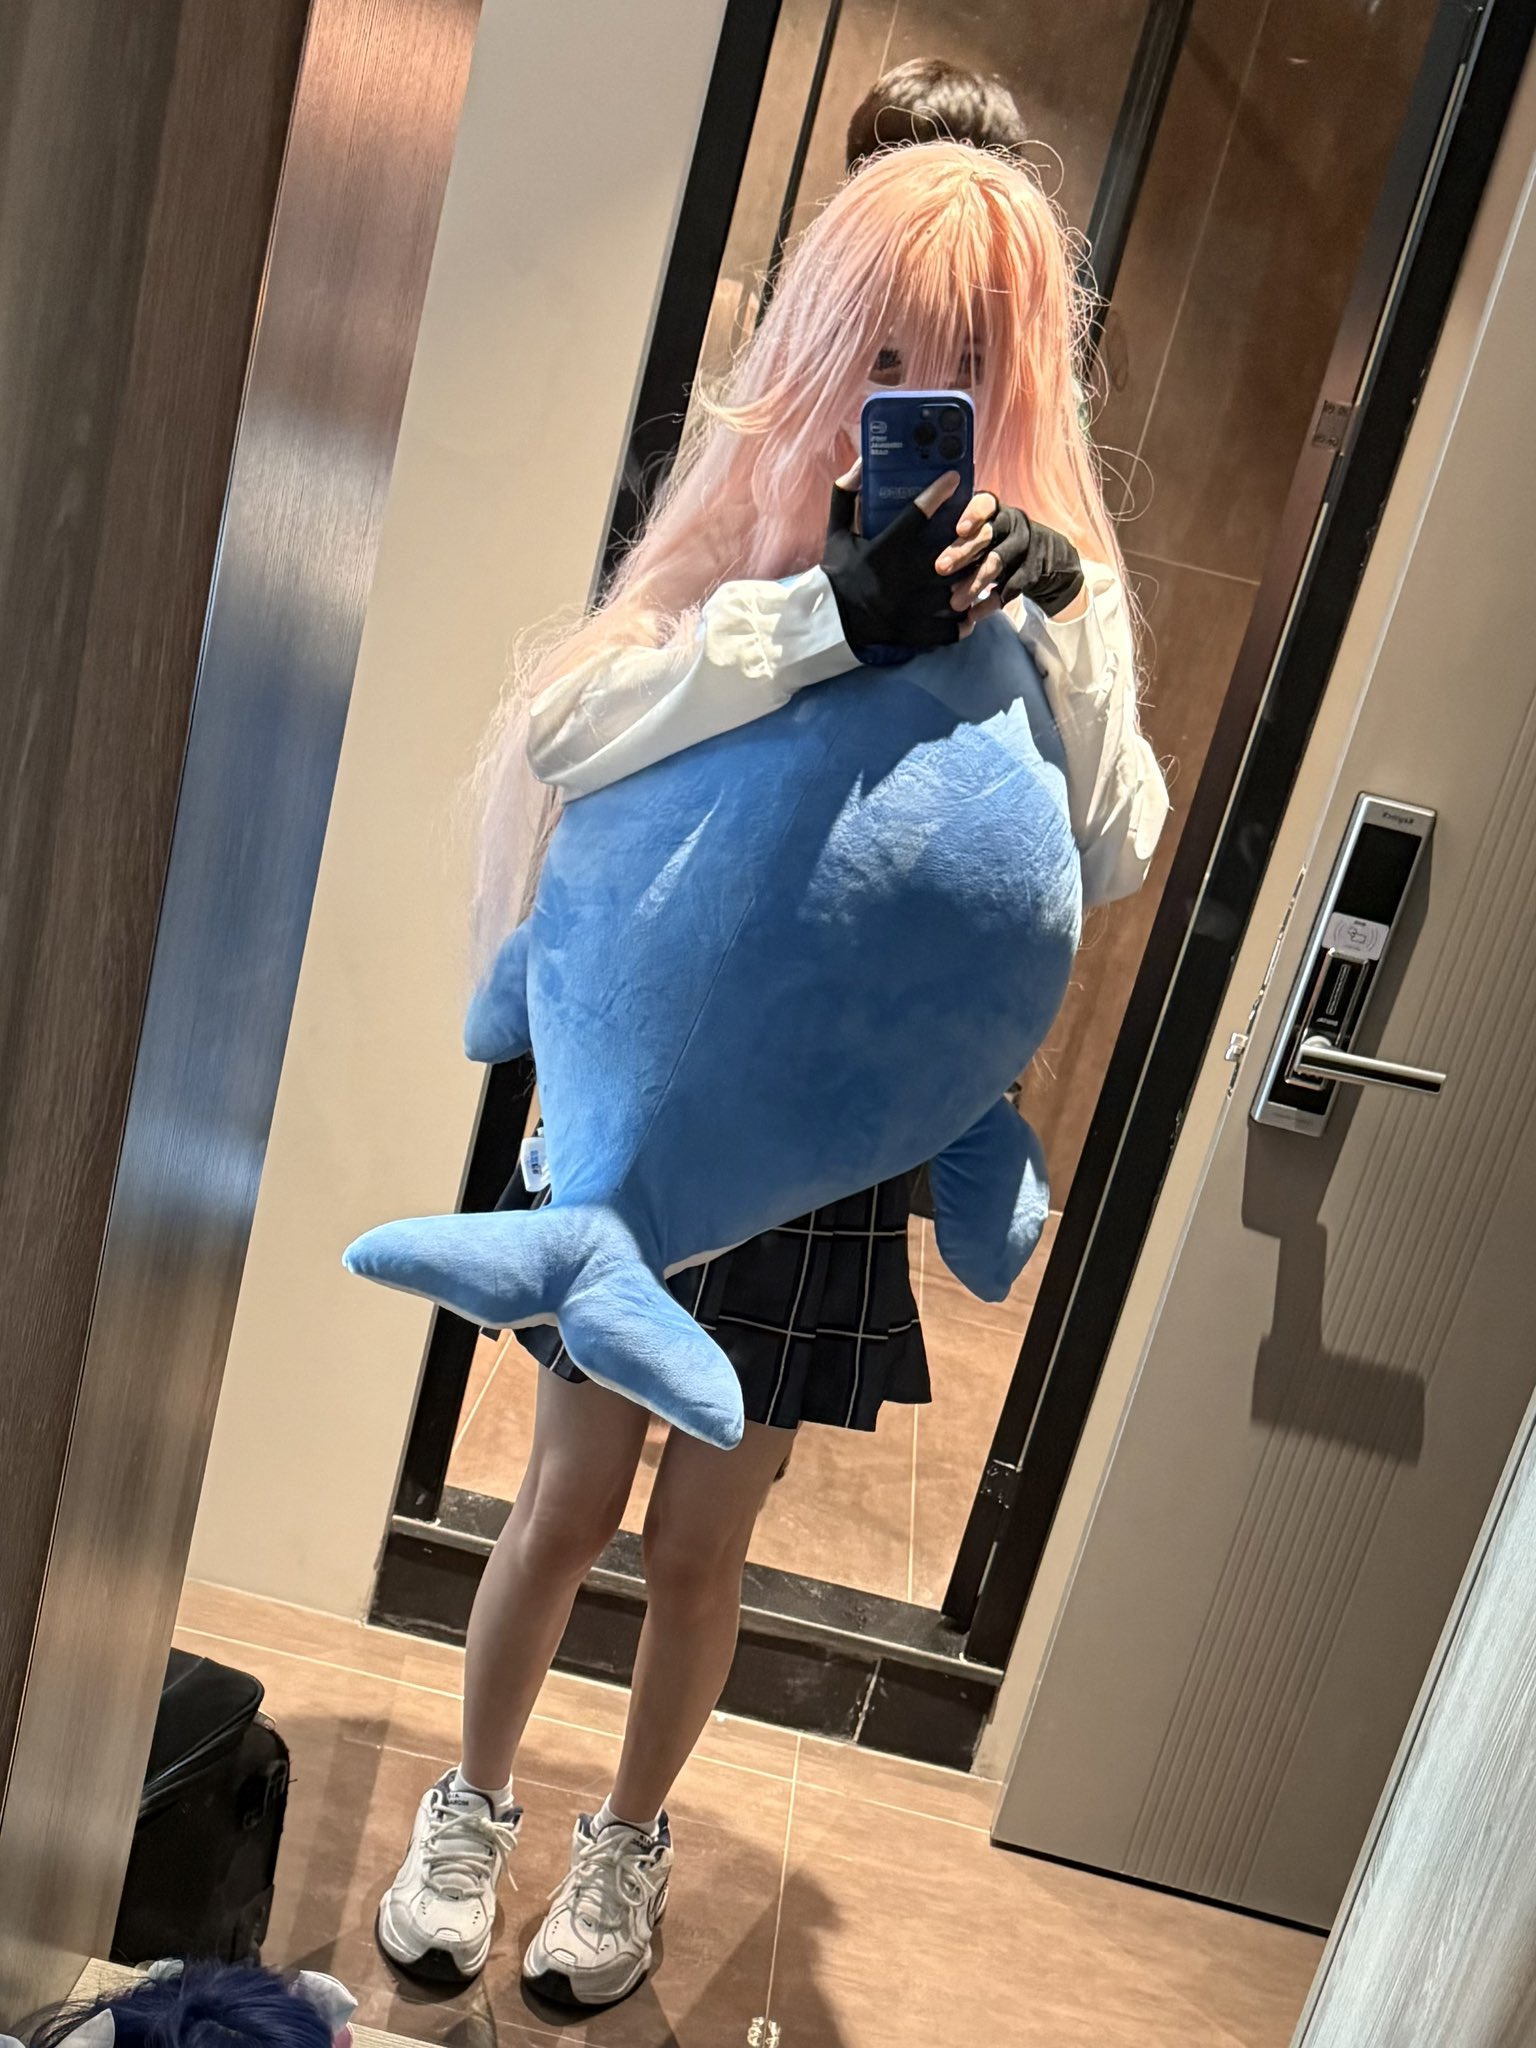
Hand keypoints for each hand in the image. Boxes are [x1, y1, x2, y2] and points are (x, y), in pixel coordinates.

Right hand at [821, 460, 967, 659]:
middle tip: (982, 528)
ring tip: (983, 566)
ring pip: (959, 589)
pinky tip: (969, 607)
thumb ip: (845, 496)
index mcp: (884, 550)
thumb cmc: (838, 572)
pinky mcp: (916, 632)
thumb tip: (860, 463)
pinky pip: (952, 627)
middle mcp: (902, 577)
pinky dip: (965, 620)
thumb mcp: (836, 532)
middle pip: (952, 552)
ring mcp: (912, 607)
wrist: (830, 623)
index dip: (939, 493)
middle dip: (972, 538)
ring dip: (974, 577)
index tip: (954, 478)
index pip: (916, 514)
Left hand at [935, 496, 1085, 618]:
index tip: (959, 530)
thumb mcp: (983, 533)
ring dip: (975, 583)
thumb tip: (917, 548)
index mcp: (995, 510)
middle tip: (940, 568)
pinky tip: (973, 615)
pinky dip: (990, 603)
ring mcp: (1024, 547)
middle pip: (988, 534)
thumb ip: (961, 535)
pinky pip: (1010, 588)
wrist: (1047, 561)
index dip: (973, 514)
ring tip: (955, 602)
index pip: (985, 504)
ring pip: (998, 563)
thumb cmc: (997, 544)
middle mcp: (1012, 523)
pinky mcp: (1031, 571)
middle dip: (963, 551)